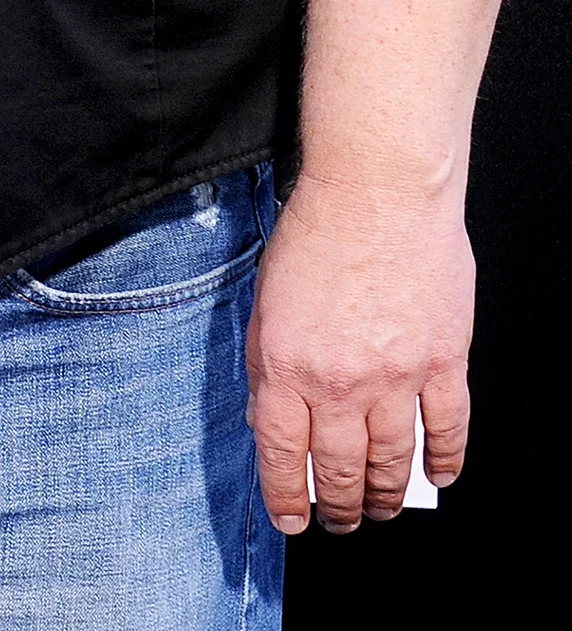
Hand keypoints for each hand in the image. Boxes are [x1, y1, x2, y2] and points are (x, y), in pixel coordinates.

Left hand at [246, 174, 473, 534]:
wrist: (377, 192)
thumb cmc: (317, 231)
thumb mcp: (265, 300)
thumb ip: (266, 361)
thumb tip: (271, 415)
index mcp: (285, 365)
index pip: (281, 453)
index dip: (286, 495)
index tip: (291, 519)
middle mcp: (339, 382)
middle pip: (339, 468)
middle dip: (337, 506)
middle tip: (339, 520)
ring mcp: (397, 377)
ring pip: (391, 460)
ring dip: (385, 493)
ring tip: (381, 507)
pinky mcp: (443, 362)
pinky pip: (447, 430)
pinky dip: (445, 461)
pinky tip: (437, 475)